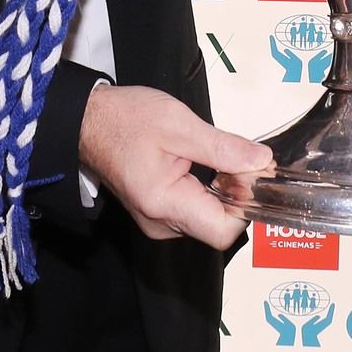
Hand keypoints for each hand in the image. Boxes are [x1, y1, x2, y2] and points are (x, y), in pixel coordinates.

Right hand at [77, 84, 271, 248]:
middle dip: (240, 194)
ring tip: (227, 159)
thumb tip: (261, 161)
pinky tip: (213, 167)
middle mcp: (160, 222)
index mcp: (163, 203)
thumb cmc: (125, 120)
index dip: (246, 204)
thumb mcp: (179, 124)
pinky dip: (213, 191)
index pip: (223, 231)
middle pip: (219, 226)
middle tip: (245, 160)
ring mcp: (159, 220)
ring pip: (210, 218)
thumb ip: (223, 147)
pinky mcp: (160, 211)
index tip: (252, 172)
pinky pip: (197, 210)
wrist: (90, 121)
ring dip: (228, 192)